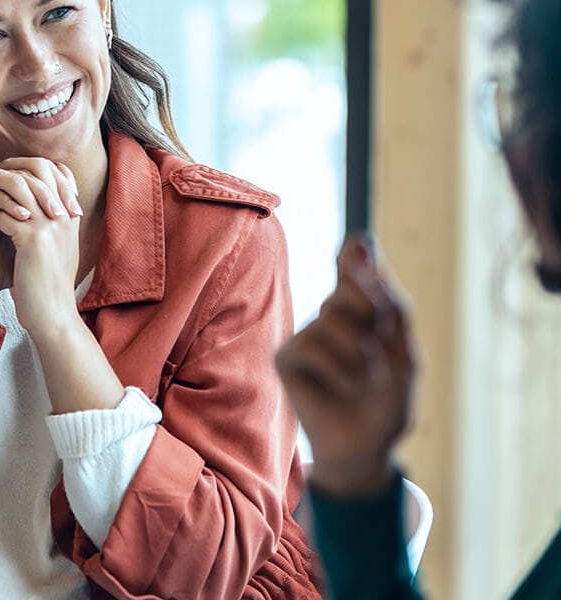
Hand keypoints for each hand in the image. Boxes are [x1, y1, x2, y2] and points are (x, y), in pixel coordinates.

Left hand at [0, 158, 82, 335]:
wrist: (53, 316)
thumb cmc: (48, 286)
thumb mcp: (57, 249)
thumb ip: (51, 224)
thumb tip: (31, 206)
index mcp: (70, 215)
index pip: (53, 171)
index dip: (23, 165)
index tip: (0, 167)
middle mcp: (64, 215)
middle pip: (35, 171)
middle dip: (2, 167)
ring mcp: (51, 226)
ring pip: (17, 188)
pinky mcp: (33, 240)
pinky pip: (5, 215)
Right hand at [274, 234, 416, 496]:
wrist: (367, 447)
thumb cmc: (386, 402)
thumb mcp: (404, 352)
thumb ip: (391, 303)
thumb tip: (365, 255)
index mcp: (362, 312)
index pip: (355, 267)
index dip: (356, 252)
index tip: (359, 244)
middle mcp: (330, 317)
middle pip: (351, 286)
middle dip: (372, 314)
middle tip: (379, 347)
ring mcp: (307, 335)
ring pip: (332, 316)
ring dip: (360, 352)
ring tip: (364, 379)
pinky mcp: (286, 357)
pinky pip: (312, 345)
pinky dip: (338, 369)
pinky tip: (342, 387)